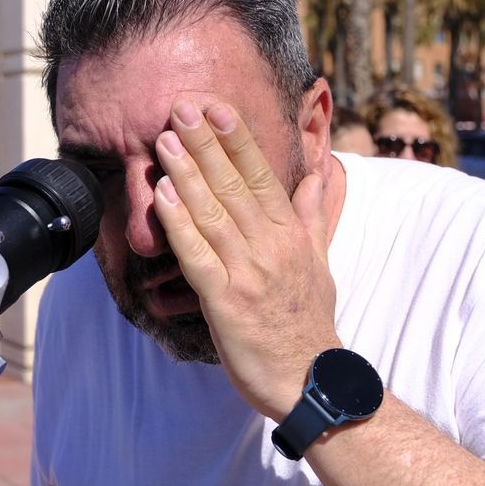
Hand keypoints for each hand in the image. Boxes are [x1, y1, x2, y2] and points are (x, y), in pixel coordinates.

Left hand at [151, 99, 337, 421]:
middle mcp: (271, 246)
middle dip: (206, 142)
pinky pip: (198, 255)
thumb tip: (316, 175)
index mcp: (291, 234)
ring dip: (188, 173)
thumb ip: (311, 216)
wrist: (311, 379)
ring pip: (213, 213)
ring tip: (166, 139)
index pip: (261, 175)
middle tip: (181, 105)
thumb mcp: (320, 262)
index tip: (216, 106)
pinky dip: (180, 223)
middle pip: (234, 184)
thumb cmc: (309, 322)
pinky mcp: (226, 301)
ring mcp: (248, 272)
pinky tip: (163, 196)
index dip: (237, 139)